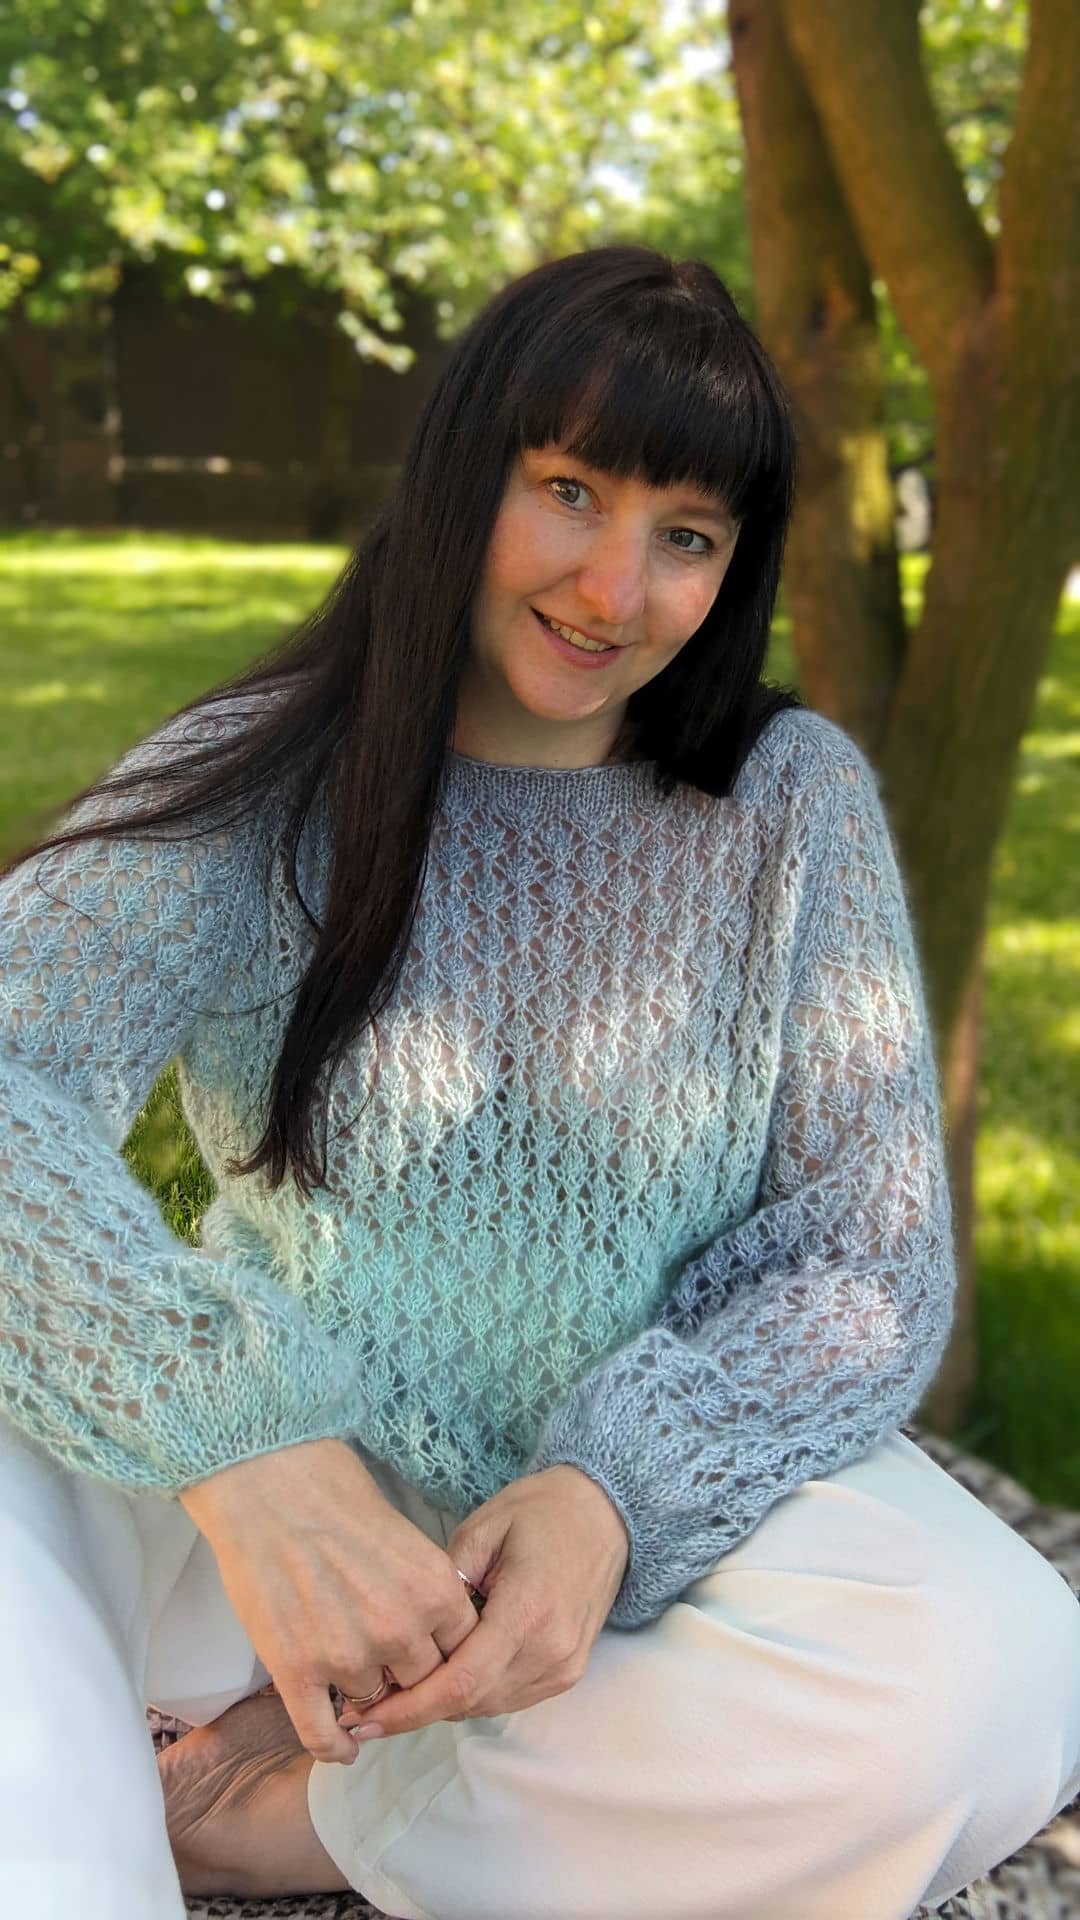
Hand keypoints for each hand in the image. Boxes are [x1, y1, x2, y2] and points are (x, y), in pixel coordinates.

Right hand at [178, 1438, 481, 1765]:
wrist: (271, 1485)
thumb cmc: (337, 1497)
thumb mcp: (408, 1538)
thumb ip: (426, 1593)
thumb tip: (434, 1637)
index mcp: (435, 1591)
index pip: (463, 1653)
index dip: (448, 1659)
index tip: (433, 1660)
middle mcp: (400, 1629)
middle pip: (421, 1684)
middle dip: (407, 1676)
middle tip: (389, 1665)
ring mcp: (347, 1654)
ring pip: (370, 1702)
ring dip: (362, 1690)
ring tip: (345, 1663)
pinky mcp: (296, 1670)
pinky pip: (322, 1735)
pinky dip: (334, 1747)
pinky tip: (342, 1746)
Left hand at [338, 1465, 629, 1739]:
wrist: (606, 1515)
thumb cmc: (540, 1511)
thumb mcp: (482, 1528)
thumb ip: (444, 1581)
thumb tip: (407, 1628)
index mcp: (528, 1612)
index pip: (462, 1681)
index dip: (411, 1706)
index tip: (364, 1718)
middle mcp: (550, 1651)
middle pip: (471, 1703)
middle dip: (418, 1710)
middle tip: (366, 1708)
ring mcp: (564, 1668)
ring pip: (488, 1706)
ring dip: (444, 1706)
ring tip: (397, 1695)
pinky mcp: (568, 1673)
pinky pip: (510, 1697)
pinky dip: (473, 1695)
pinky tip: (444, 1678)